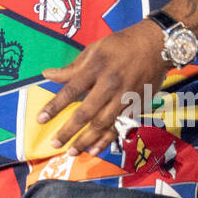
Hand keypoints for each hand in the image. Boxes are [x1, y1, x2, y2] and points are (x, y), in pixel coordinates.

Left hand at [36, 20, 167, 154]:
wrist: (156, 45)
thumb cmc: (120, 45)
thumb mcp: (94, 49)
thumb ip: (72, 67)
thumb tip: (47, 75)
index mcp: (96, 68)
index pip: (71, 91)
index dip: (55, 106)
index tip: (40, 120)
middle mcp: (110, 85)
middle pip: (86, 112)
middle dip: (68, 130)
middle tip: (54, 144)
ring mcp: (124, 98)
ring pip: (103, 124)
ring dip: (86, 140)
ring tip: (72, 152)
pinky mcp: (136, 106)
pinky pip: (119, 126)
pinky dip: (107, 140)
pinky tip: (95, 149)